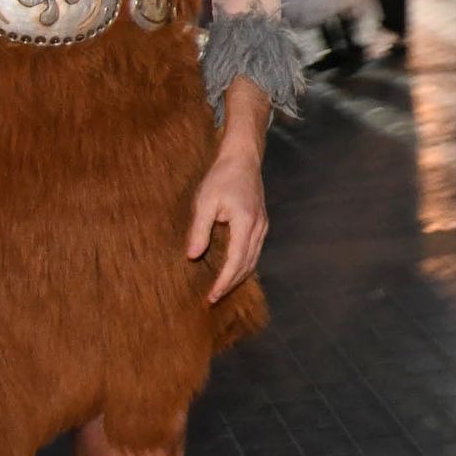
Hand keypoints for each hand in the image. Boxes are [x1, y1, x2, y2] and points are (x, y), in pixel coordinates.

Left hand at [186, 140, 267, 302]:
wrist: (243, 157)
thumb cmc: (222, 176)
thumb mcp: (205, 201)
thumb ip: (200, 230)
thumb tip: (192, 256)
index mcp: (245, 224)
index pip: (236, 261)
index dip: (224, 281)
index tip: (211, 296)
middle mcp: (258, 228)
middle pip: (247, 265)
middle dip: (231, 284)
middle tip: (213, 298)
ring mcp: (262, 226)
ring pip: (253, 260)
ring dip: (238, 276)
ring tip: (222, 288)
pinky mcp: (260, 223)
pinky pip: (254, 250)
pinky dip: (244, 264)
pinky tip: (233, 269)